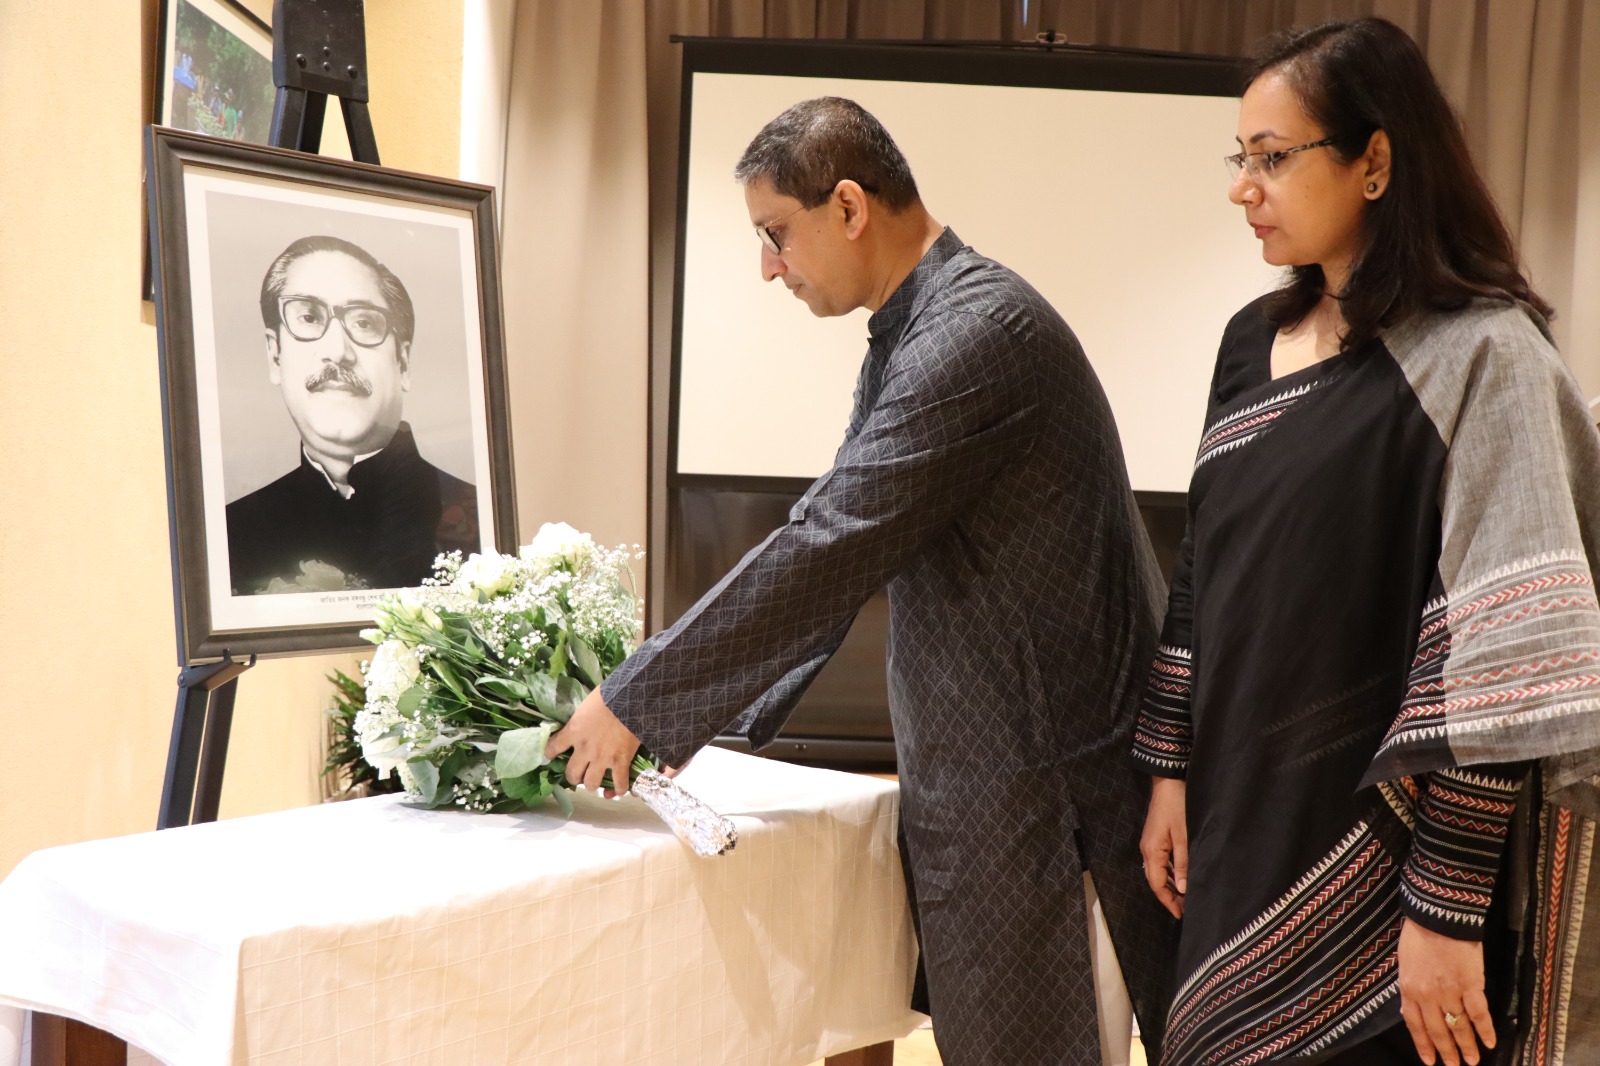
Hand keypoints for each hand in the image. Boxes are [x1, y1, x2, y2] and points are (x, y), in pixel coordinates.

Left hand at [546, 688, 642, 798]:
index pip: (553, 747)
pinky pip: (618, 784)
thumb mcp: (586, 705)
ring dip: (592, 784)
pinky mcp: (621, 762)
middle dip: (574, 777)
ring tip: (596, 782)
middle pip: (572, 774)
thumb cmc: (609, 695)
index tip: (549, 757)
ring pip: (591, 783)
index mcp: (573, 732)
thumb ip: (581, 718)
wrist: (629, 698)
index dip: (549, 754)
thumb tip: (583, 720)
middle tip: (579, 774)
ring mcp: (603, 758)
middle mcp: (584, 749)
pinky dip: (618, 789)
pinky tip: (617, 789)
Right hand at [1140, 776, 1187, 917]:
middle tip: (1184, 910)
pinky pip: (1161, 862)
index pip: (1157, 884)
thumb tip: (1184, 888)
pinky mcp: (1155, 839)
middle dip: (1169, 896)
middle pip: (1156, 880)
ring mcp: (1150, 844)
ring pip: (1158, 872)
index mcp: (1152, 852)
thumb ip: (1183, 864)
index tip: (1180, 915)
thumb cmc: (1177, 807)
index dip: (1168, 901)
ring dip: (1170, 885)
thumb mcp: (1184, 837)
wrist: (1168, 783)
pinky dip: (1170, 873)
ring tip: (1185, 897)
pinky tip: (1181, 877)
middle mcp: (1147, 850)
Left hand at [1398, 918, 1495, 1065]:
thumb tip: (1409, 1009)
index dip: (1423, 1045)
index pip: (1415, 1025)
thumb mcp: (1404, 963)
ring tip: (1473, 1061)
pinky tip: (1491, 1042)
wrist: (1437, 916)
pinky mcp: (1471, 984)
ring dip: (1467, 1046)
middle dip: (1446, 1051)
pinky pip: (1479, 1013)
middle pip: (1438, 1030)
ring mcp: (1449, 991)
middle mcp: (1428, 995)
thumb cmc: (1418, 934)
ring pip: (1458, 1026)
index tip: (1430, 1061)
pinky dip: (1485, 1029)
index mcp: (1409, 988)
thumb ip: (1409, 988)